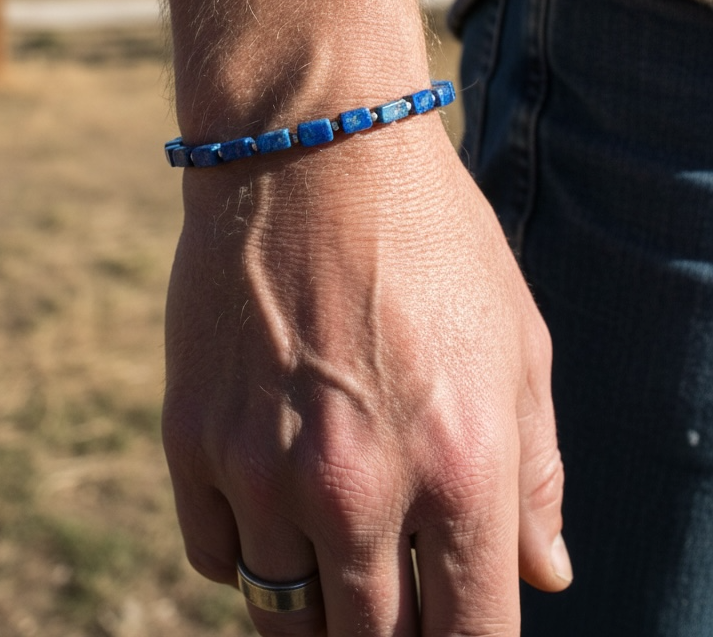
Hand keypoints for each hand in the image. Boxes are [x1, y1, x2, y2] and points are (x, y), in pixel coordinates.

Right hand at [162, 110, 570, 636]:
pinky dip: (249, 553)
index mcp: (460, 469)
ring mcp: (263, 467)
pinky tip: (274, 502)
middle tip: (390, 595)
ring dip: (315, 604)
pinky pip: (217, 558)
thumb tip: (546, 574)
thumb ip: (536, 471)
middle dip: (388, 634)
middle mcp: (357, 487)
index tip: (453, 628)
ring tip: (334, 552)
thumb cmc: (429, 237)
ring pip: (284, 615)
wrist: (310, 149)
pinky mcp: (192, 437)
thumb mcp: (515, 342)